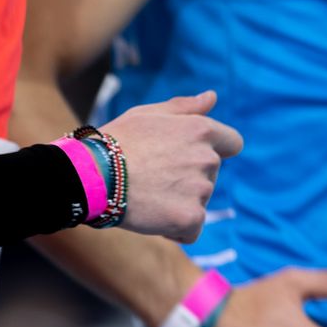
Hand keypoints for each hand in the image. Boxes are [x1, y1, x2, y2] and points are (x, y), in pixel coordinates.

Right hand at [104, 90, 241, 240]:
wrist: (93, 176)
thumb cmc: (116, 142)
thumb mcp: (148, 115)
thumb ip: (184, 108)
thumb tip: (212, 97)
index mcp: (200, 130)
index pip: (232, 143)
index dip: (215, 150)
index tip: (189, 157)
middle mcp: (207, 158)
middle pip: (210, 174)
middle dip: (188, 177)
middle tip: (152, 177)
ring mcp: (200, 190)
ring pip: (199, 201)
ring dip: (180, 202)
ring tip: (147, 196)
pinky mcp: (190, 217)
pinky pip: (192, 229)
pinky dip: (175, 229)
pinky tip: (152, 218)